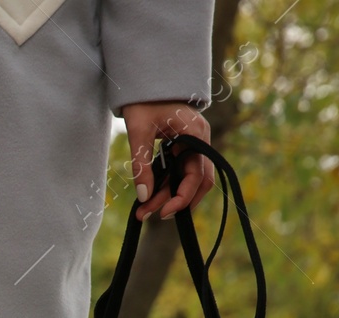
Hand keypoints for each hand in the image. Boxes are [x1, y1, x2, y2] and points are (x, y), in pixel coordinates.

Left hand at [120, 101, 214, 221]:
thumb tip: (144, 196)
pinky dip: (166, 184)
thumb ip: (141, 164)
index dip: (183, 197)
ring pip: (186, 178)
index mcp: (196, 134)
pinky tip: (148, 196)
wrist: (143, 81)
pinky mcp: (184, 146)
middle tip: (150, 215)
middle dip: (174, 201)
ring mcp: (194, 143)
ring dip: (167, 195)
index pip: (198, 175)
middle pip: (196, 181)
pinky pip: (179, 170)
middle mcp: (200, 140)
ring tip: (142, 210)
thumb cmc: (143, 100)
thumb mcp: (138, 132)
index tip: (163, 213)